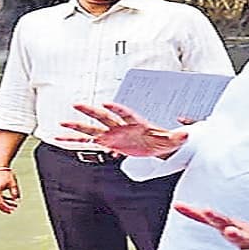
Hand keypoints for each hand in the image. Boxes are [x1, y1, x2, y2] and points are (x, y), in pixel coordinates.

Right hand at [0, 168, 19, 213]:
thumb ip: (15, 193)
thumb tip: (17, 199)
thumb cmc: (4, 172)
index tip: (11, 211)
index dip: (5, 208)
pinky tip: (8, 198)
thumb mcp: (12, 183)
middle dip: (5, 207)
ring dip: (4, 202)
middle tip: (12, 209)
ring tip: (12, 203)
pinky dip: (1, 197)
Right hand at [60, 102, 187, 157]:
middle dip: (91, 112)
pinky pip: (89, 143)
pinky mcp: (108, 143)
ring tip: (63, 124)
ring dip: (78, 127)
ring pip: (92, 130)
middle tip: (78, 104)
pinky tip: (61, 140)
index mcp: (135, 123)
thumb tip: (187, 134)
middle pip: (104, 118)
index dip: (118, 109)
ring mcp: (112, 135)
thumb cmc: (162, 140)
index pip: (126, 114)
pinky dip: (75, 142)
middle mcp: (121, 127)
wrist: (157, 146)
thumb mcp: (171, 140)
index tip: (108, 103)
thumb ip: (177, 137)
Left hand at [173, 202, 248, 249]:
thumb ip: (199, 216)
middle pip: (241, 235)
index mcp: (236, 228)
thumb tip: (176, 205)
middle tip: (228, 230)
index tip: (206, 211)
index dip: (214, 217)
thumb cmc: (247, 233)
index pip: (223, 221)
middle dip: (235, 232)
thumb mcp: (224, 223)